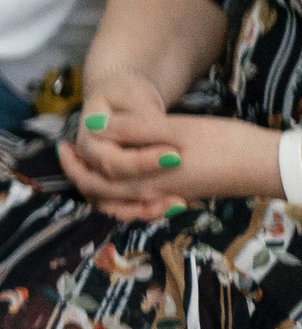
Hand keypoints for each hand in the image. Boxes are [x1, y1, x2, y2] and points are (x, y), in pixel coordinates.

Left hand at [59, 99, 280, 221]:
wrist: (265, 164)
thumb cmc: (224, 143)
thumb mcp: (175, 129)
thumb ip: (134, 129)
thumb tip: (94, 125)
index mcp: (147, 180)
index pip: (96, 182)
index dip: (75, 164)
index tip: (64, 143)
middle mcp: (154, 195)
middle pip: (103, 198)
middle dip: (79, 176)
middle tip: (66, 152)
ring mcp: (168, 197)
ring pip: (121, 202)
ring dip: (100, 185)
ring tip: (89, 161)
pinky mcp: (180, 194)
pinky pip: (141, 201)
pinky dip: (124, 192)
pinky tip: (124, 172)